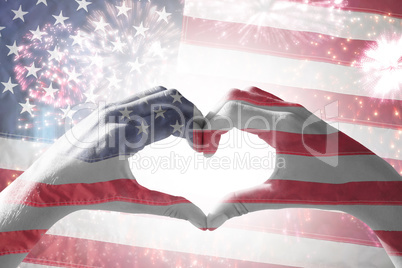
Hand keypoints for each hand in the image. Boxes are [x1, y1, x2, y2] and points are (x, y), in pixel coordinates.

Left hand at [0, 86, 205, 266]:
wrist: (48, 183)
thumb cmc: (87, 192)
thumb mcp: (131, 199)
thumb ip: (169, 205)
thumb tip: (203, 221)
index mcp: (125, 134)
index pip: (174, 118)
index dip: (197, 131)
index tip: (206, 150)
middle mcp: (117, 113)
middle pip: (170, 98)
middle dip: (192, 113)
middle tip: (202, 138)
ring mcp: (109, 107)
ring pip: (157, 94)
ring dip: (178, 108)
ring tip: (187, 132)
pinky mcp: (105, 109)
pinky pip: (142, 99)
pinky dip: (162, 108)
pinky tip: (164, 129)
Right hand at [203, 87, 401, 266]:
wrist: (364, 178)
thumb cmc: (326, 186)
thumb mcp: (279, 195)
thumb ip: (241, 203)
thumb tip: (209, 221)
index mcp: (280, 124)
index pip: (231, 109)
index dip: (209, 127)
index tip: (203, 153)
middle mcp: (284, 109)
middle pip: (234, 97)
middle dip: (213, 118)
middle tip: (208, 148)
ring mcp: (290, 108)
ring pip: (247, 95)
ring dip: (227, 112)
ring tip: (220, 139)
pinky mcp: (294, 112)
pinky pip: (260, 100)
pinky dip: (242, 111)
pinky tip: (241, 131)